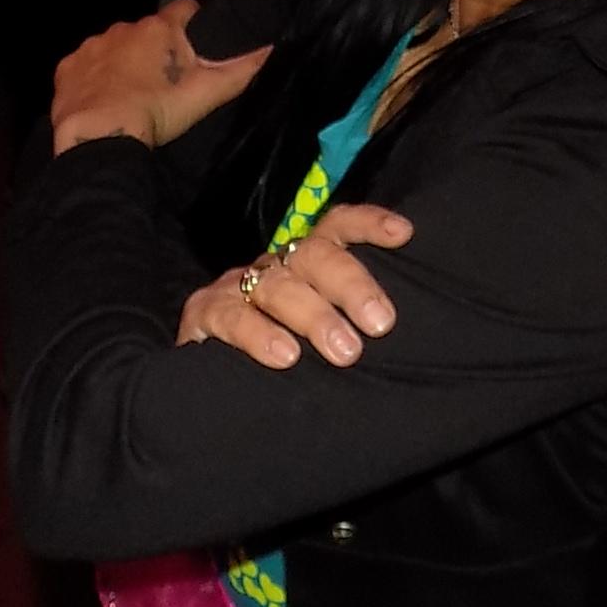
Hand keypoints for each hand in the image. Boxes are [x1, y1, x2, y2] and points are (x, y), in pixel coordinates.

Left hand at [49, 0, 272, 152]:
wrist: (99, 139)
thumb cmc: (157, 112)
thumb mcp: (208, 93)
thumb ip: (242, 68)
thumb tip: (273, 45)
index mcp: (159, 28)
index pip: (185, 8)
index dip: (194, 24)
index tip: (196, 49)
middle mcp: (124, 28)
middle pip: (148, 31)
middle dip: (156, 49)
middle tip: (166, 84)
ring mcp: (92, 47)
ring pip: (115, 47)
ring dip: (124, 63)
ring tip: (132, 96)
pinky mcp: (67, 68)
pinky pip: (86, 66)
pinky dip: (95, 79)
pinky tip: (103, 102)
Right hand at [175, 205, 415, 368]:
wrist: (208, 383)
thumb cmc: (284, 348)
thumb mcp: (321, 328)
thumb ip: (352, 319)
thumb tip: (396, 326)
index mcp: (307, 261)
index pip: (338, 226)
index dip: (368, 223)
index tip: (403, 234)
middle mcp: (274, 264)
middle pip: (314, 256)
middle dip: (352, 285)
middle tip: (381, 324)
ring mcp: (236, 285)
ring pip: (277, 286)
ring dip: (314, 317)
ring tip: (345, 352)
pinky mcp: (203, 313)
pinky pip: (231, 317)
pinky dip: (259, 335)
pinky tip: (285, 357)